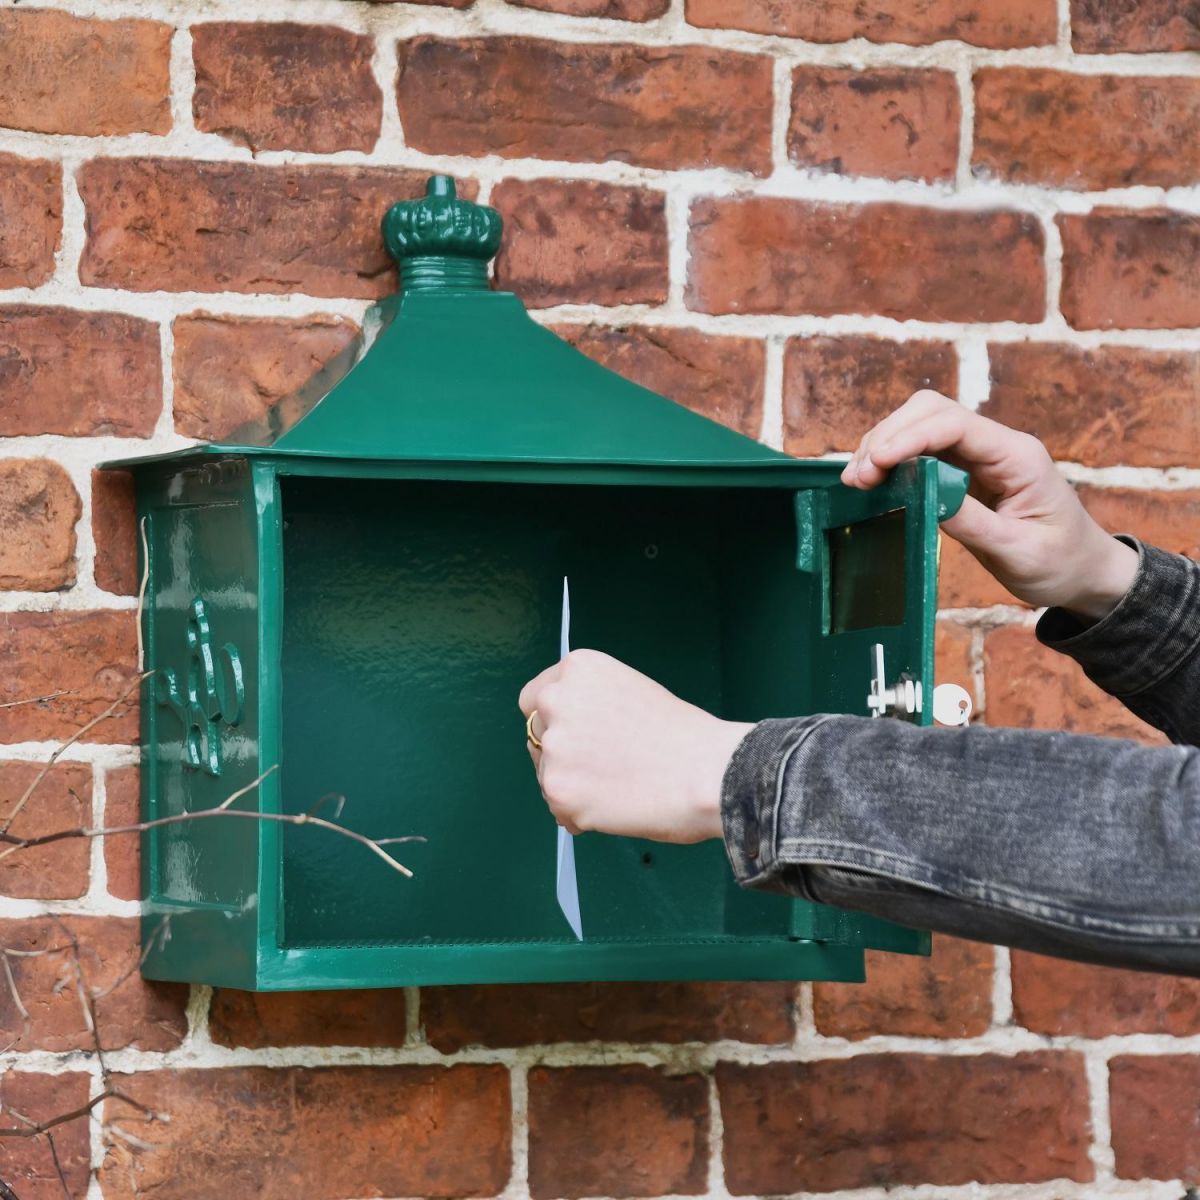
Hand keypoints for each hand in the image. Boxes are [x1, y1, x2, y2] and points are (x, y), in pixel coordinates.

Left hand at [518, 649, 752, 842]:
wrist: (708, 772)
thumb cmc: (684, 735)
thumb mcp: (630, 690)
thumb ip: (592, 703)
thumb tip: (572, 731)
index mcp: (577, 670)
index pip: (535, 697)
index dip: (554, 721)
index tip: (573, 737)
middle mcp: (556, 701)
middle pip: (536, 736)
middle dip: (561, 753)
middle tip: (601, 767)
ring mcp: (554, 747)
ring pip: (548, 775)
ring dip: (573, 785)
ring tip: (620, 788)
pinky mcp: (558, 790)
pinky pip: (560, 809)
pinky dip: (581, 815)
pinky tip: (617, 808)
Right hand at [841, 391, 1137, 619]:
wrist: (1085, 571)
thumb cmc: (1059, 562)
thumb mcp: (1016, 551)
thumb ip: (970, 521)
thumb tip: (923, 497)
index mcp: (1017, 456)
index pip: (955, 426)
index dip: (909, 438)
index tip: (876, 463)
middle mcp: (997, 445)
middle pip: (931, 412)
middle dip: (889, 436)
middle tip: (858, 477)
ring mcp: (980, 455)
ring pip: (921, 425)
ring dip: (884, 445)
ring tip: (857, 481)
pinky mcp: (965, 470)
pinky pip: (922, 451)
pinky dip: (893, 460)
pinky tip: (873, 481)